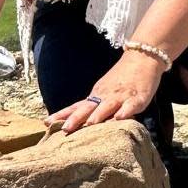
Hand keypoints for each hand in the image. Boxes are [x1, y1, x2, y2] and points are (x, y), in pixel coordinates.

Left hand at [46, 50, 165, 132]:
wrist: (141, 57)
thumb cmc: (122, 78)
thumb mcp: (105, 91)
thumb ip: (96, 107)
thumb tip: (83, 124)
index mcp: (96, 95)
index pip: (76, 106)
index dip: (63, 115)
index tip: (47, 122)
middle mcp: (105, 96)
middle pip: (88, 108)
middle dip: (76, 118)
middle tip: (64, 129)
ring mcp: (120, 96)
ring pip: (107, 106)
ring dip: (98, 115)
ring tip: (89, 124)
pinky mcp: (137, 98)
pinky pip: (130, 106)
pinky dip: (125, 112)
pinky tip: (119, 118)